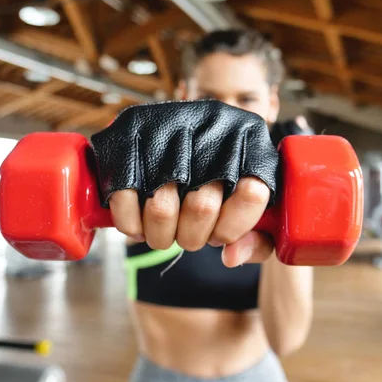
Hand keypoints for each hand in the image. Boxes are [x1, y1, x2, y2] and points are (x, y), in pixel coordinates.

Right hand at [89, 100, 278, 266]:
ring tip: (163, 228)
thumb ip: (257, 241)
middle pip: (202, 206)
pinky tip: (139, 217)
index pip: (253, 193)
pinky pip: (125, 199)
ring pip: (160, 208)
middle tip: (186, 233)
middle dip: (192, 236)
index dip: (231, 227)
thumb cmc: (218, 176)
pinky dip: (130, 223)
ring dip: (160, 234)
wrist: (173, 131)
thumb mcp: (251, 204)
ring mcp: (167, 126)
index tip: (218, 234)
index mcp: (250, 139)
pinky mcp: (128, 134)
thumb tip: (231, 256)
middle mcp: (211, 125)